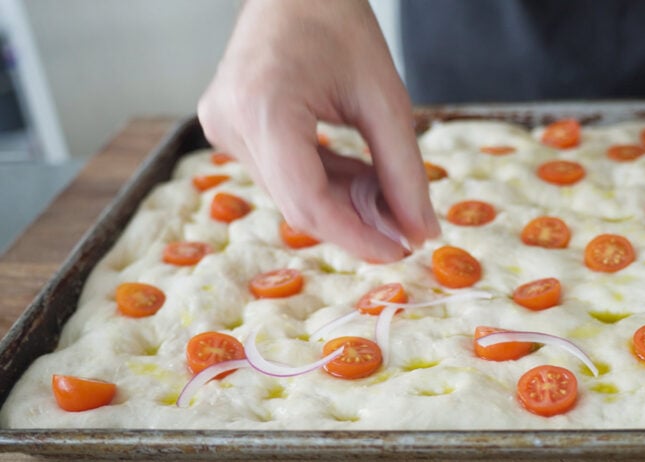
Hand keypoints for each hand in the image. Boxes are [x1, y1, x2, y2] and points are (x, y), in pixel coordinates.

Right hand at [198, 0, 439, 261]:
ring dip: (344, 202)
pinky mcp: (228, 129)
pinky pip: (283, 175)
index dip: (356, 237)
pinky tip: (361, 176)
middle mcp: (230, 123)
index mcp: (264, 108)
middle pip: (299, 203)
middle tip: (406, 227)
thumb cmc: (339, 26)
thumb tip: (422, 233)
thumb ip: (404, 172)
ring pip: (292, 194)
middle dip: (357, 221)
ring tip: (387, 190)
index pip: (307, 201)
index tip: (400, 251)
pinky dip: (326, 183)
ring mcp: (222, 127)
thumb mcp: (385, 99)